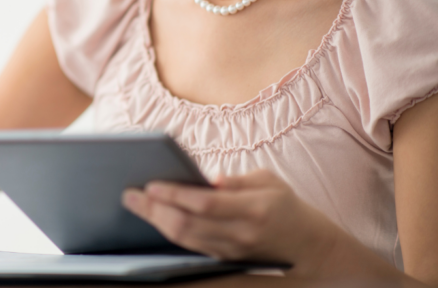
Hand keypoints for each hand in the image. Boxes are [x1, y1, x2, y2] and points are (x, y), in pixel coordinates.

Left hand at [122, 169, 336, 272]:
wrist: (308, 246)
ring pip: (185, 240)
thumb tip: (208, 180)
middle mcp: (241, 234)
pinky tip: (153, 218)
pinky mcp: (225, 259)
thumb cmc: (284, 204)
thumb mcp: (268, 181)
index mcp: (254, 209)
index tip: (150, 184)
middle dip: (154, 210)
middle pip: (187, 225)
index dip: (175, 194)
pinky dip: (168, 233)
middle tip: (129, 194)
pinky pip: (191, 247)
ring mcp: (231, 250)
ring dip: (155, 222)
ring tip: (134, 204)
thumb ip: (236, 180)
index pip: (204, 203)